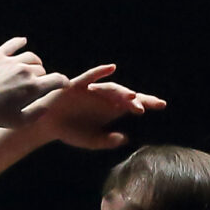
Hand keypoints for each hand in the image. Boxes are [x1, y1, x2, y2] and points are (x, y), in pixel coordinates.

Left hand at [0, 38, 70, 129]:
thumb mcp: (18, 122)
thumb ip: (36, 114)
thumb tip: (47, 106)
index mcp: (33, 88)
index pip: (57, 79)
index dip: (63, 82)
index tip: (64, 84)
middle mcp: (25, 71)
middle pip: (41, 70)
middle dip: (42, 76)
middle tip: (36, 84)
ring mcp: (11, 61)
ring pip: (30, 57)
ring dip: (34, 62)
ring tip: (32, 67)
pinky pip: (12, 45)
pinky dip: (19, 42)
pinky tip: (23, 41)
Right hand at [27, 64, 166, 150]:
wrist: (47, 125)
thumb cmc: (71, 132)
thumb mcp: (91, 141)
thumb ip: (107, 140)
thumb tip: (125, 139)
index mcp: (111, 111)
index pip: (133, 105)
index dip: (147, 103)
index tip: (162, 105)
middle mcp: (104, 98)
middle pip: (124, 96)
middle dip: (135, 101)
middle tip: (142, 109)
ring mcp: (91, 91)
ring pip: (110, 88)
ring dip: (120, 91)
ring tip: (130, 96)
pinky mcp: (77, 86)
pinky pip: (90, 77)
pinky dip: (100, 72)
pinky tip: (111, 68)